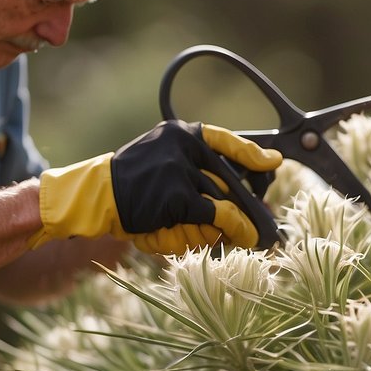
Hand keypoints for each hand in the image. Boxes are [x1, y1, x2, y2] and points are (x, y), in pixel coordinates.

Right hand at [28, 121, 281, 251]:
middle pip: (229, 178)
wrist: (98, 194)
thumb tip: (233, 197)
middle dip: (247, 201)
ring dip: (238, 221)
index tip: (273, 163)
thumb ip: (192, 170)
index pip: (225, 139)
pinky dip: (234, 227)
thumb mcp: (160, 161)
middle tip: (260, 220)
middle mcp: (183, 145)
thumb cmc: (132, 185)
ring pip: (225, 199)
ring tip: (251, 236)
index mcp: (180, 133)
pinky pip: (217, 214)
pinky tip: (242, 237)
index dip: (252, 153)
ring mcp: (181, 169)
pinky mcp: (178, 195)